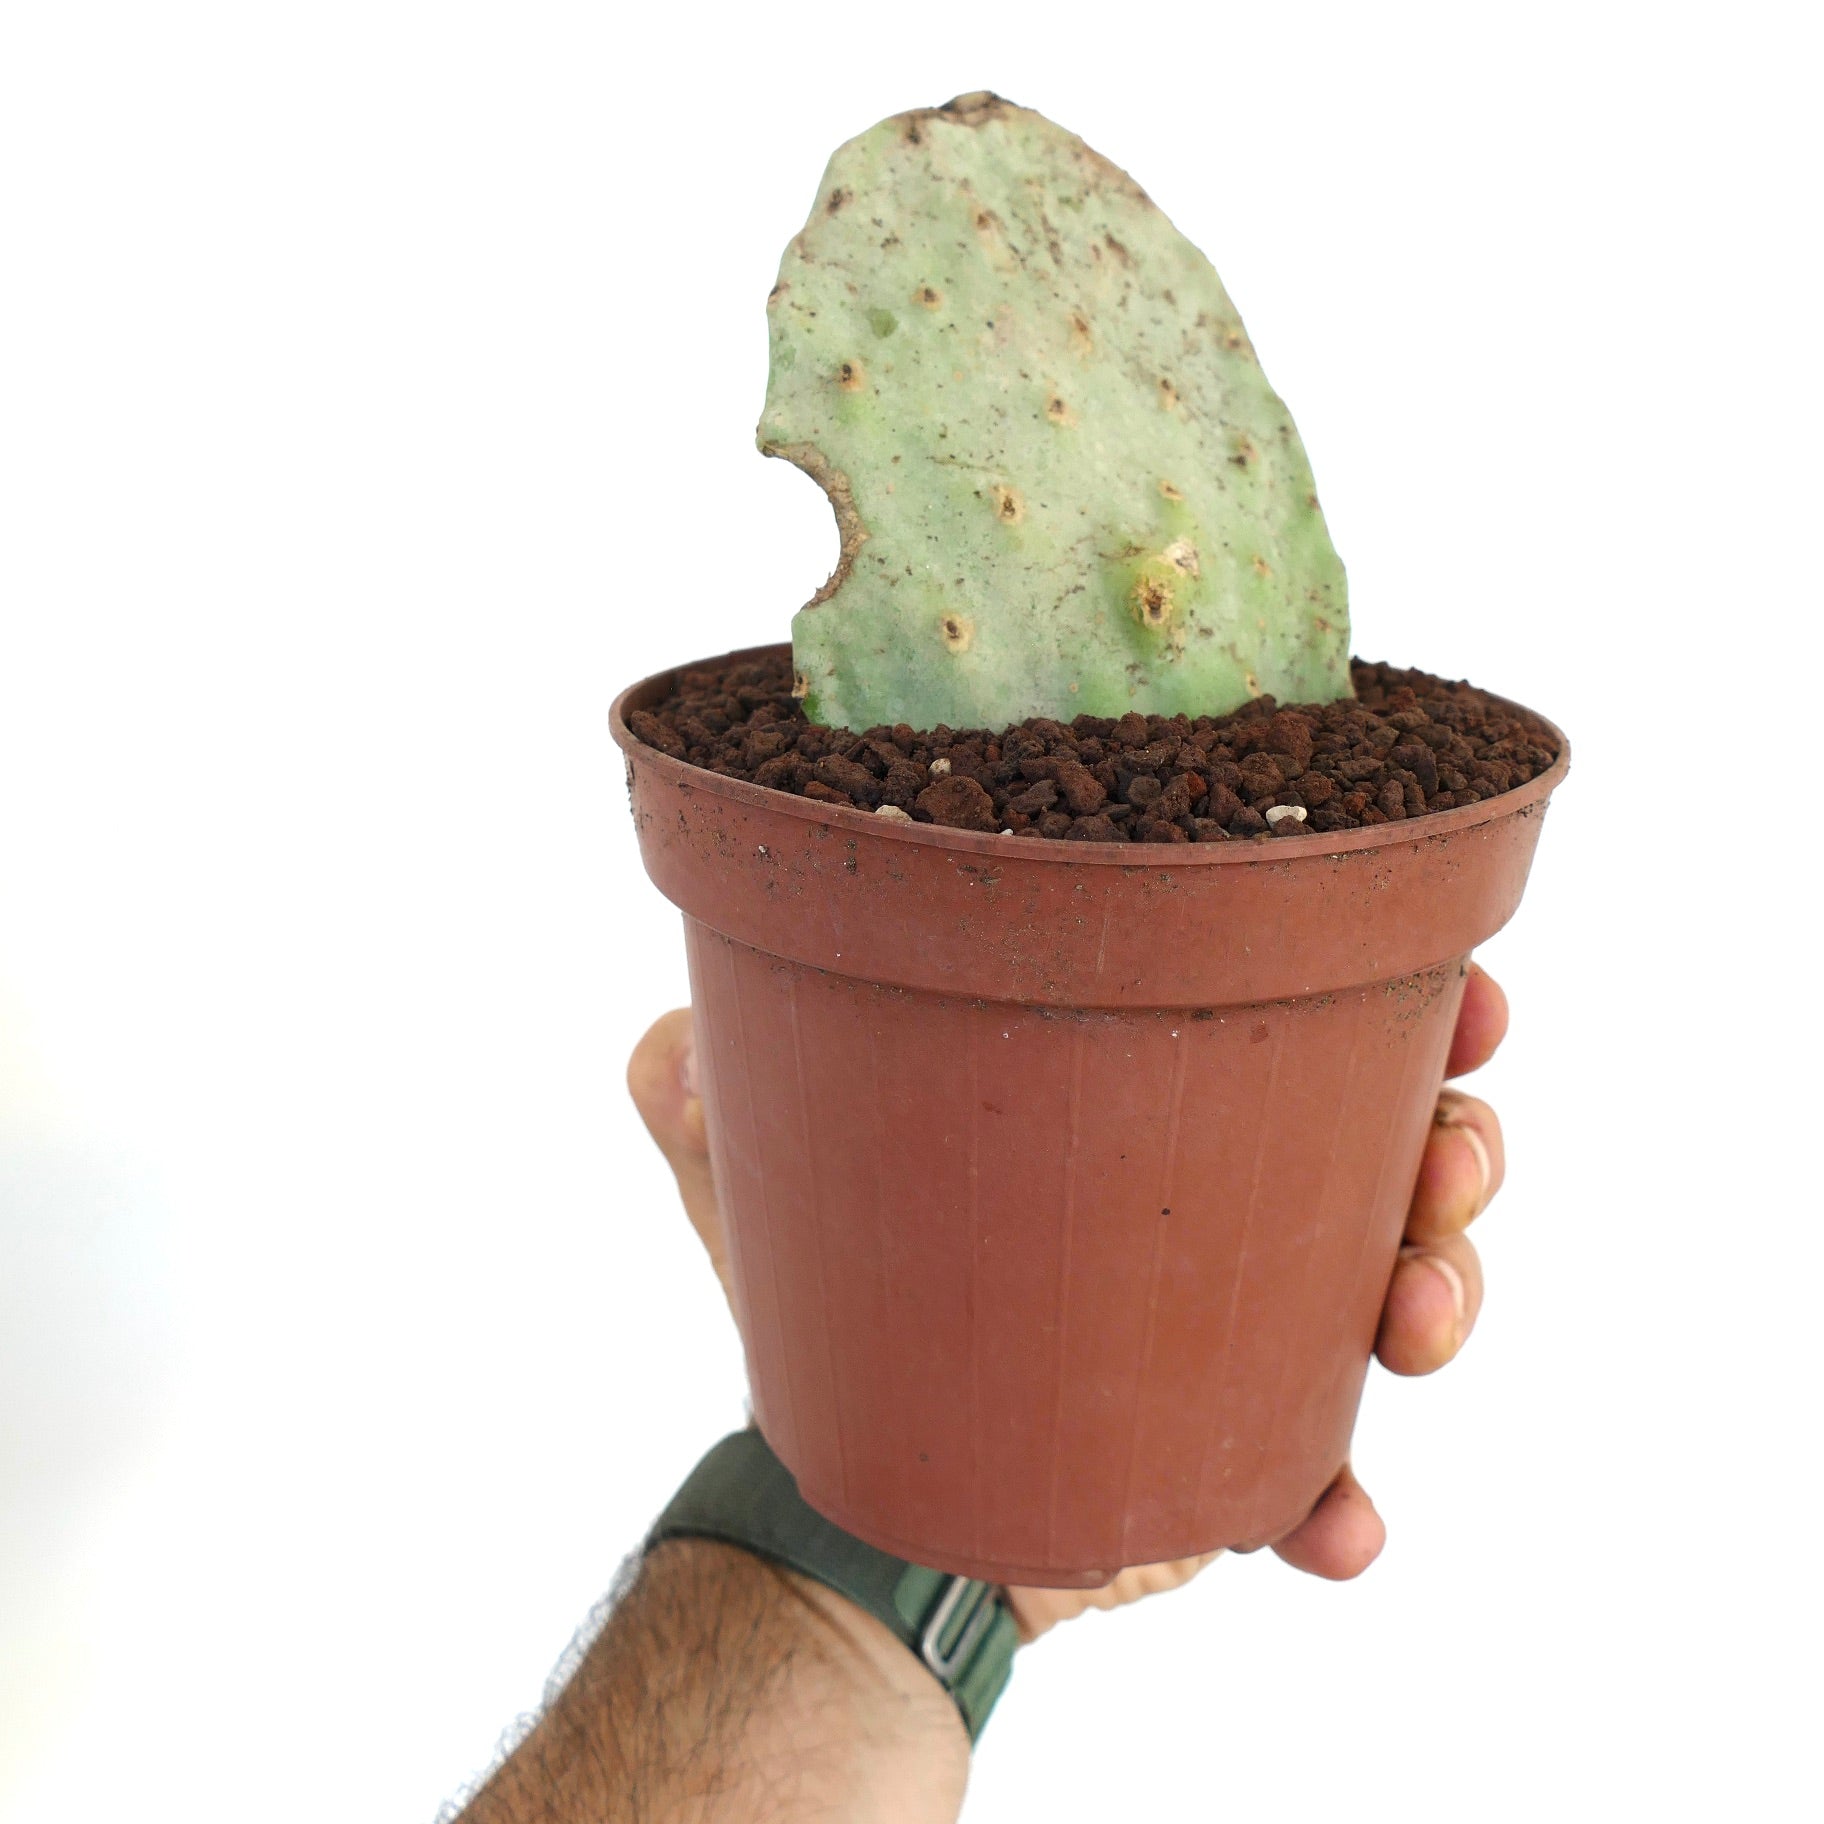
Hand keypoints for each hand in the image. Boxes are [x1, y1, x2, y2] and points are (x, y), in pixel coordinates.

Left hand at [627, 965, 1507, 1642]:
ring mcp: (1239, 1336)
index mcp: (1145, 1108)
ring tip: (1409, 1314)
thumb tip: (660, 1039)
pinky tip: (1337, 1524)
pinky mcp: (1228, 1459)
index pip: (1302, 1026)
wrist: (832, 1486)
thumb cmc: (820, 1296)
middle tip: (1449, 1156)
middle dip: (1452, 1144)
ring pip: (1393, 1295)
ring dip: (1435, 1295)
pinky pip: (1316, 1480)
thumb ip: (701, 1097)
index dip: (1411, 1005)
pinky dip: (1337, 1504)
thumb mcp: (760, 1176)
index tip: (1465, 997)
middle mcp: (1216, 1208)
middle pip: (1394, 1151)